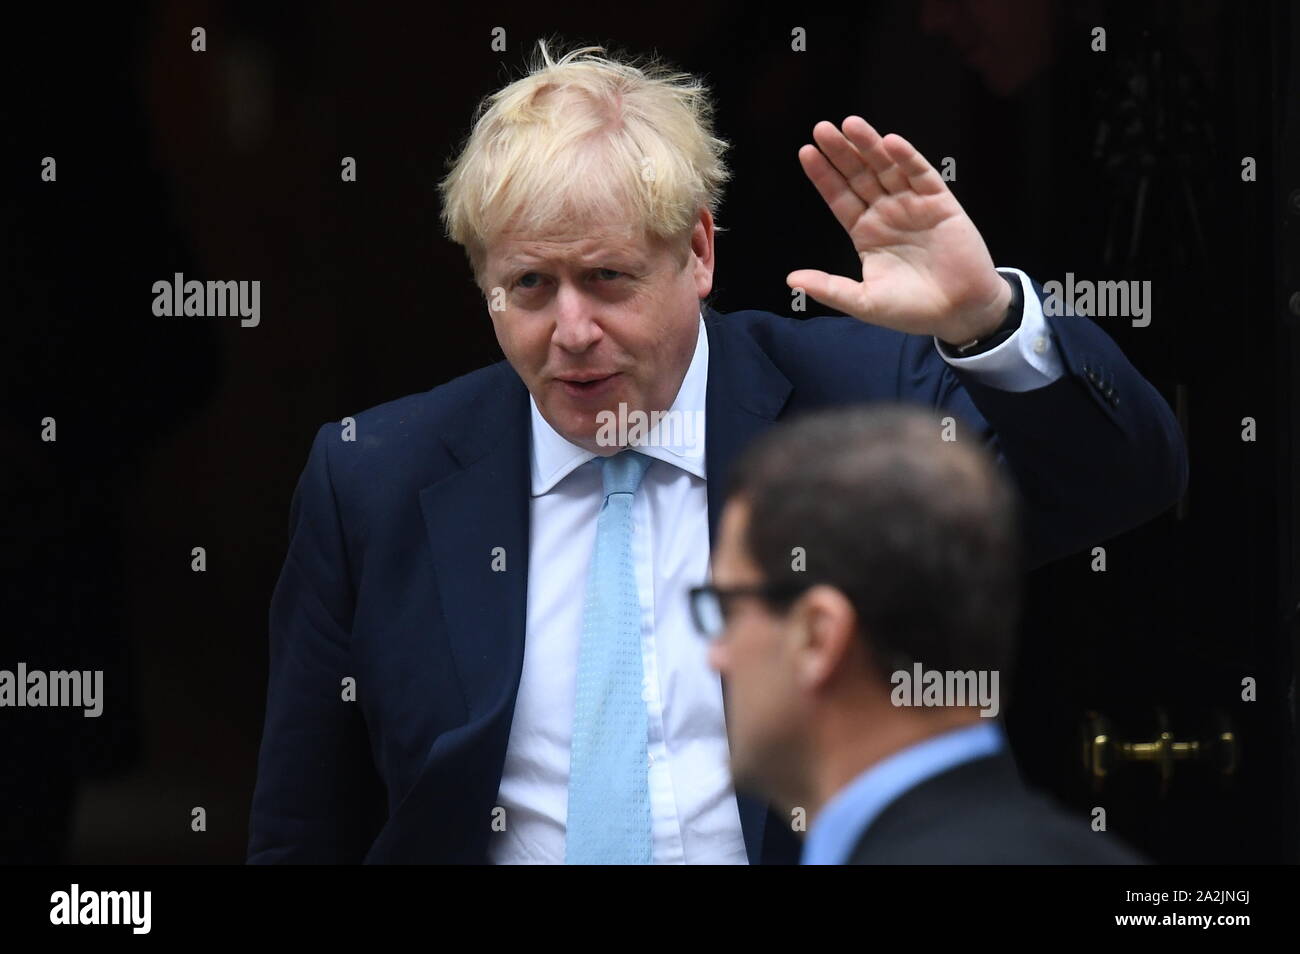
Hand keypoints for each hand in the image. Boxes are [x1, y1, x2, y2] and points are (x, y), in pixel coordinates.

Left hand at [787, 116, 1010, 344]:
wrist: (959, 313)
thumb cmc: (912, 310)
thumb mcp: (864, 302)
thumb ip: (829, 288)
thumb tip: (790, 280)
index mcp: (866, 233)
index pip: (839, 197)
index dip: (824, 175)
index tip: (805, 152)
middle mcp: (886, 213)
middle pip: (859, 175)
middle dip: (841, 152)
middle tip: (821, 128)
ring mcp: (913, 205)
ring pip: (887, 168)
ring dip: (870, 146)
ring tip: (850, 124)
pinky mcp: (941, 203)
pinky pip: (921, 175)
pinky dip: (907, 158)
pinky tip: (890, 143)